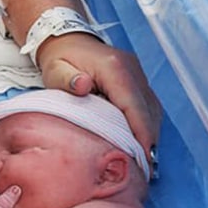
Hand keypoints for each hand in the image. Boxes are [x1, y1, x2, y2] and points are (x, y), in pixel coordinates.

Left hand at [36, 33, 161, 165]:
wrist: (66, 40)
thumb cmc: (59, 59)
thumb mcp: (55, 69)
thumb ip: (66, 80)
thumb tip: (83, 86)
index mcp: (114, 68)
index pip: (133, 105)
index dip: (141, 133)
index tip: (143, 157)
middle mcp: (131, 70)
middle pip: (147, 110)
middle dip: (148, 139)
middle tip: (144, 168)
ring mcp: (137, 73)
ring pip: (151, 108)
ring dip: (149, 133)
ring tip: (143, 159)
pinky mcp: (136, 78)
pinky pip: (147, 104)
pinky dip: (146, 123)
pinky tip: (139, 141)